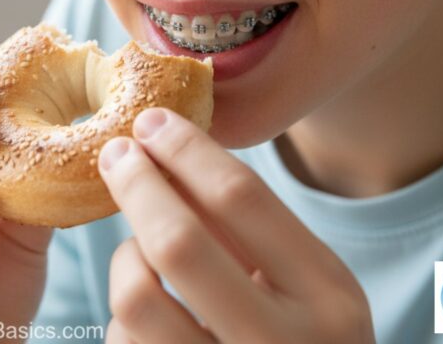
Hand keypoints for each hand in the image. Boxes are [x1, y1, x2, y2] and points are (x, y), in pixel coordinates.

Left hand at [98, 108, 374, 342]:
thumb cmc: (301, 339)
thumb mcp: (304, 284)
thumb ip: (251, 228)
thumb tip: (169, 148)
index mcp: (328, 297)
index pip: (243, 199)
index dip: (185, 150)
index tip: (150, 121)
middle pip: (178, 244)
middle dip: (137, 185)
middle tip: (114, 152)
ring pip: (137, 299)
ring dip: (125, 261)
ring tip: (137, 253)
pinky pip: (124, 342)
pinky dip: (125, 316)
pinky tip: (146, 312)